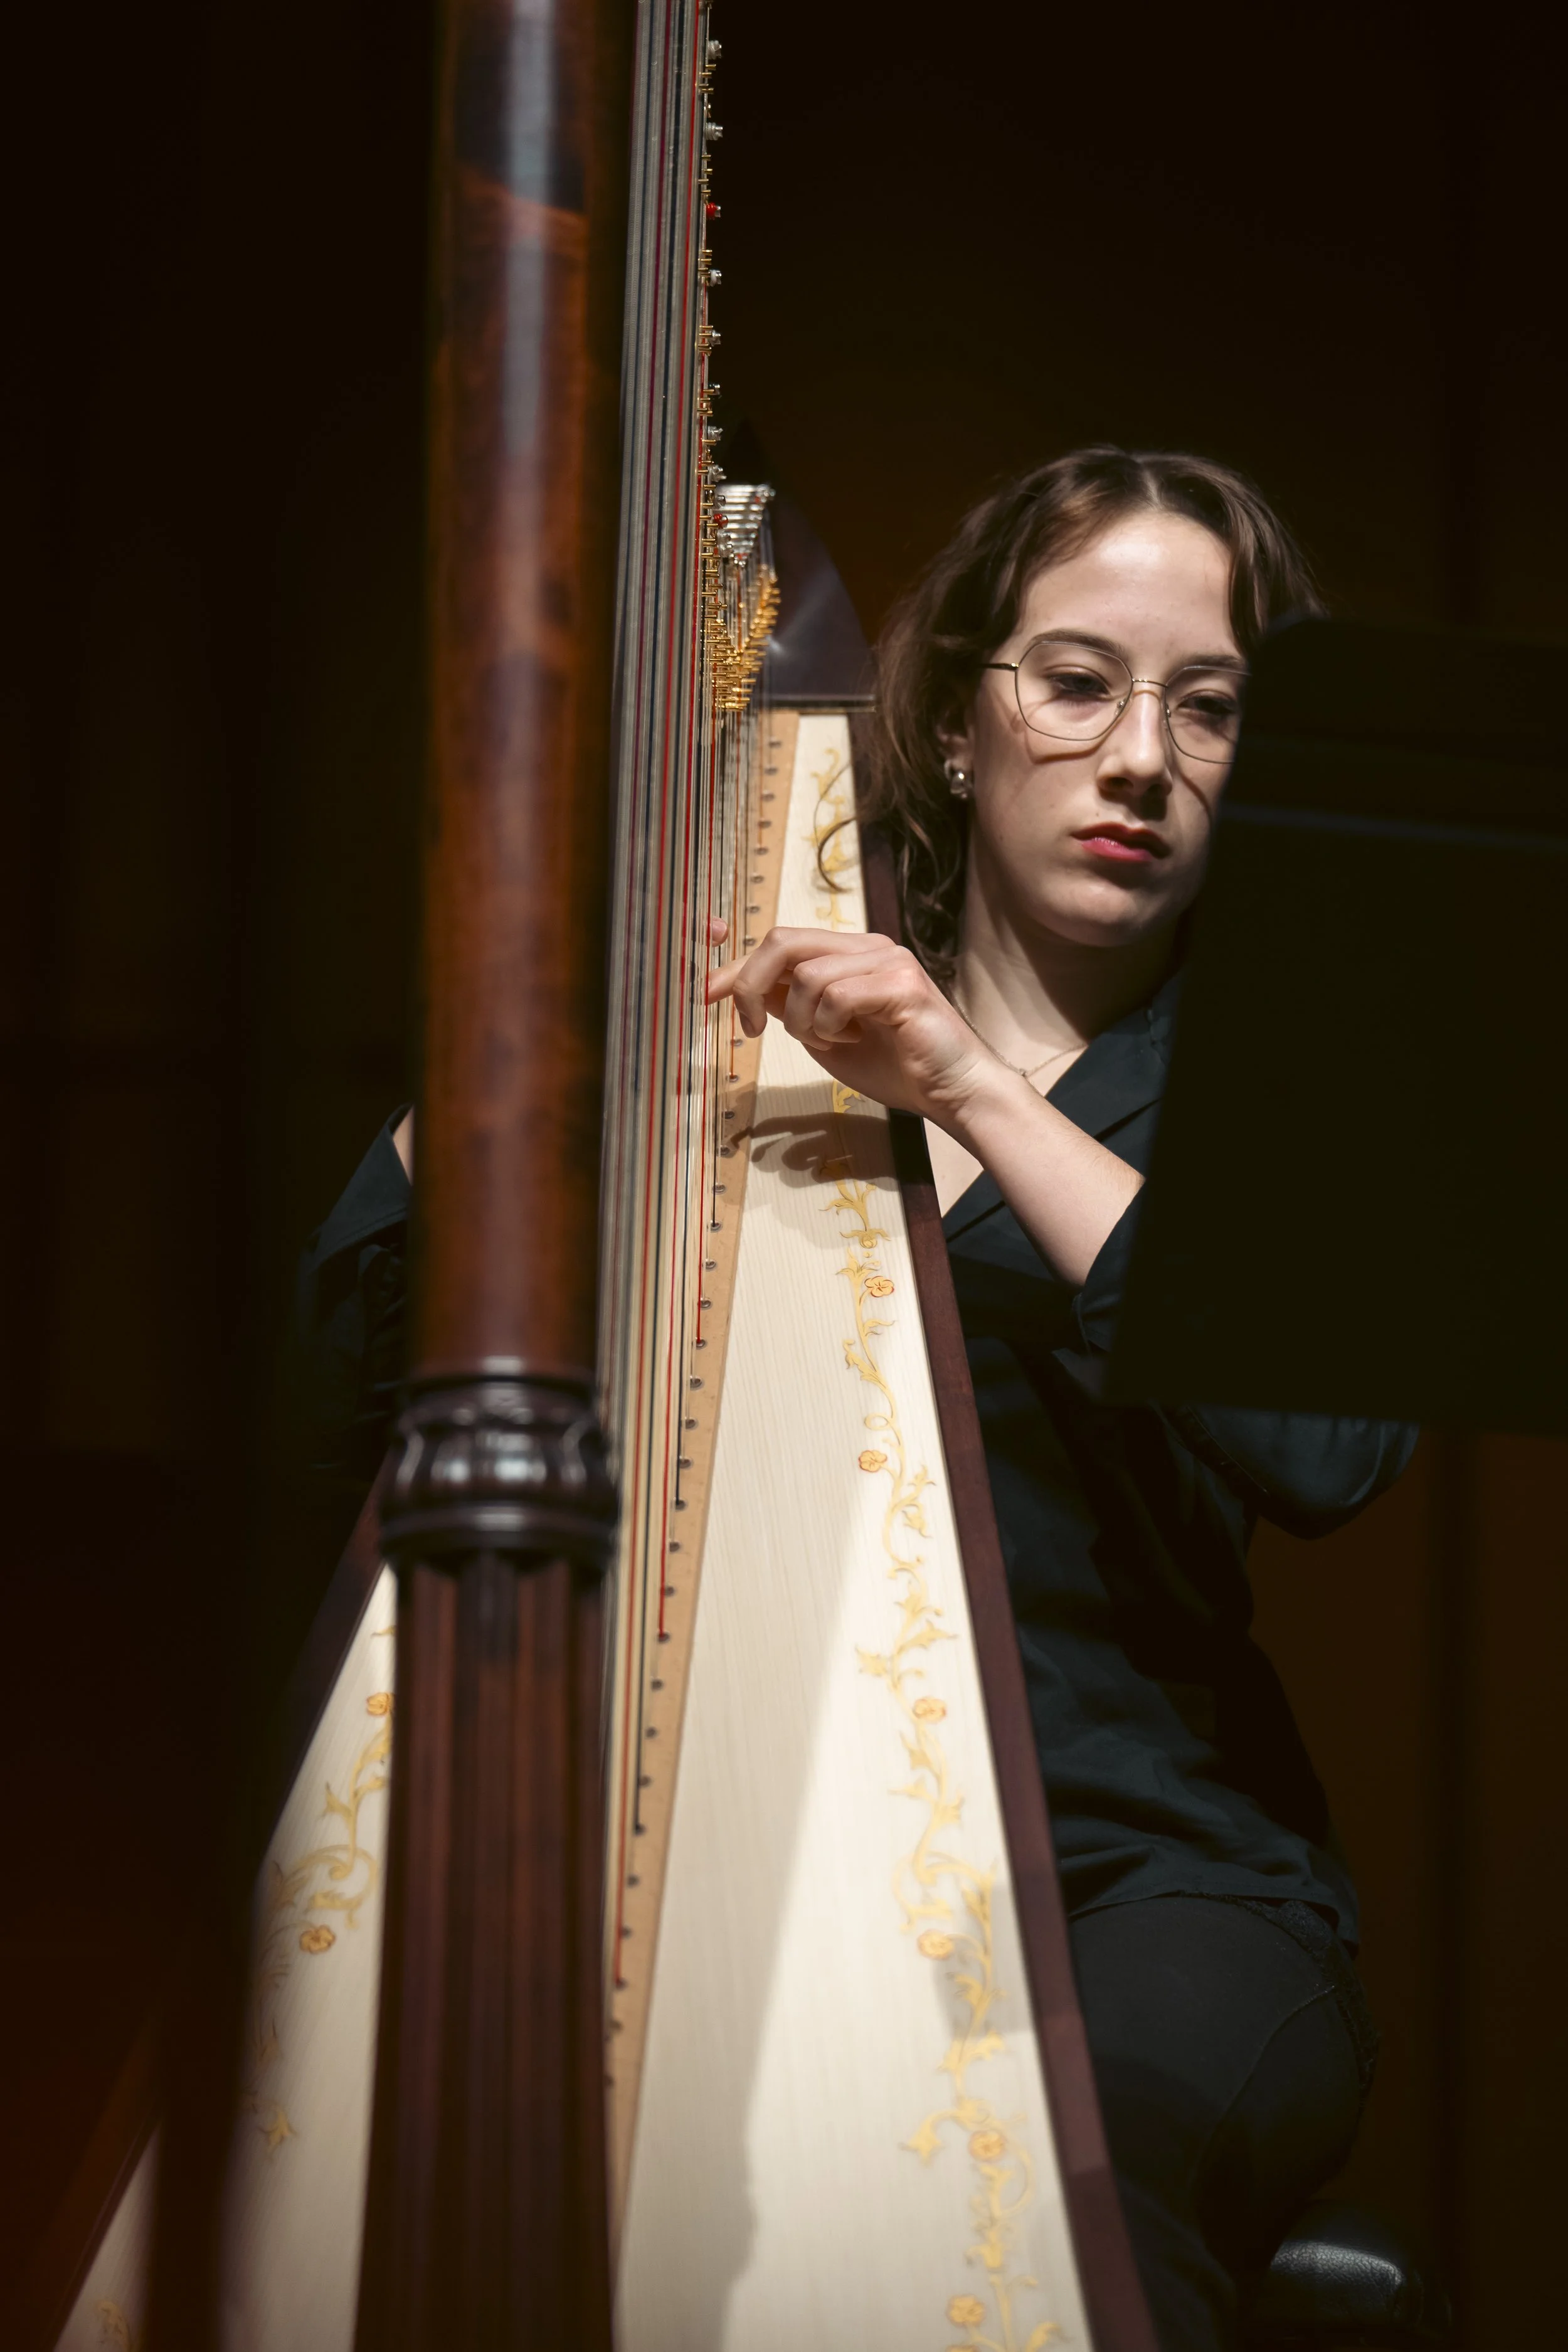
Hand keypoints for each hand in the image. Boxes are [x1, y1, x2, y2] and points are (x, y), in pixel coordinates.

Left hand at [706, 925, 1002, 1129]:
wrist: (953, 1092)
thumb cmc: (896, 1067)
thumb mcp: (826, 1037)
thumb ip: (794, 1010)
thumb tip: (751, 993)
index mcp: (849, 955)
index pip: (781, 943)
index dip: (738, 966)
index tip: (706, 993)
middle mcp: (869, 946)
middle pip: (784, 941)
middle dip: (752, 985)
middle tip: (749, 1028)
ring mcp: (888, 960)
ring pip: (808, 976)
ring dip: (804, 1021)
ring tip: (830, 1043)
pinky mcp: (903, 984)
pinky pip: (838, 995)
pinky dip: (830, 1027)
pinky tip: (851, 1041)